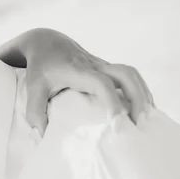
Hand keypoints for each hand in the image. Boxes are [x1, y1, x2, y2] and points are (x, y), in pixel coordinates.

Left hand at [0, 28, 152, 134]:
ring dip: (143, 94)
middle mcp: (95, 65)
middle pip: (126, 74)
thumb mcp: (32, 89)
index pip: (101, 83)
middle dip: (137, 97)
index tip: (117, 123)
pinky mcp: (107, 68)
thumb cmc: (40, 67)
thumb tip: (42, 136)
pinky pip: (130, 77)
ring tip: (147, 120)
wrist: (46, 42)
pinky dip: (140, 91)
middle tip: (139, 124)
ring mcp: (104, 65)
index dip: (112, 101)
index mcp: (78, 70)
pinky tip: (145, 110)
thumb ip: (35, 112)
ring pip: (132, 74)